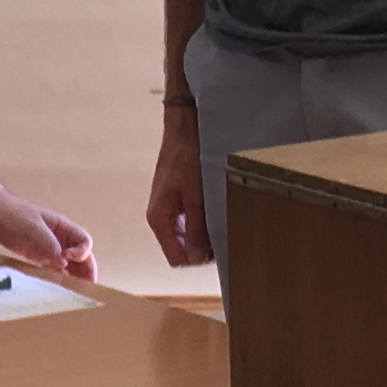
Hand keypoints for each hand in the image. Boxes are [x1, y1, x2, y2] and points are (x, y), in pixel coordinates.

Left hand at [0, 201, 96, 282]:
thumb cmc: (14, 214)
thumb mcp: (33, 227)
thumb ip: (49, 244)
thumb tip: (62, 262)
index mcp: (63, 227)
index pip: (84, 241)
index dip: (82, 252)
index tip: (67, 258)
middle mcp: (61, 239)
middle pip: (81, 256)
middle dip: (86, 271)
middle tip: (88, 287)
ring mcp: (50, 249)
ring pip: (69, 265)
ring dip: (74, 278)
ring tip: (76, 293)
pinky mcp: (40, 258)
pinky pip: (54, 270)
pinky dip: (58, 279)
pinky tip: (58, 289)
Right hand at [145, 107, 209, 267]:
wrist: (185, 126)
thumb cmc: (187, 155)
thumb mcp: (196, 195)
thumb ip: (197, 229)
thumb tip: (197, 259)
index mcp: (159, 218)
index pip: (176, 258)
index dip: (198, 259)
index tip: (219, 252)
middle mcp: (161, 216)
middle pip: (183, 249)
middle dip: (204, 247)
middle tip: (226, 236)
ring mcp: (169, 208)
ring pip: (188, 235)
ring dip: (205, 233)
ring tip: (224, 221)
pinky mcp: (177, 199)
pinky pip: (190, 221)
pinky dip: (204, 220)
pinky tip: (217, 210)